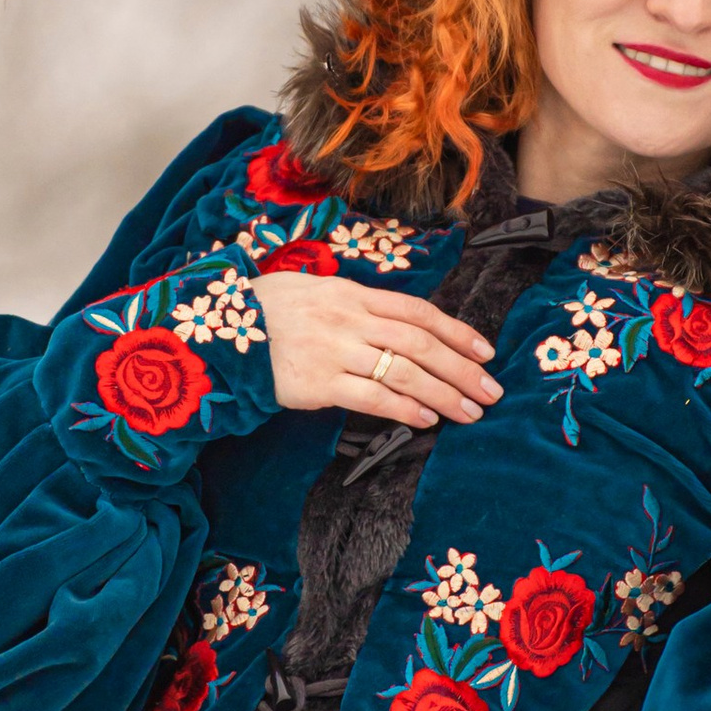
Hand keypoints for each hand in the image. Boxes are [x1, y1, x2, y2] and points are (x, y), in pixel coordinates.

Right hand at [253, 271, 501, 428]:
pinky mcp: (318, 383)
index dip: (457, 332)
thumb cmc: (270, 311)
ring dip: (444, 395)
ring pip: (404, 371)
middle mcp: (349, 319)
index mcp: (353, 293)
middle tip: (490, 392)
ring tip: (469, 413)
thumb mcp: (315, 290)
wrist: (219, 330)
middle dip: (462, 370)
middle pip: (421, 344)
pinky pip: (372, 397)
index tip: (486, 353)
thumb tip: (402, 324)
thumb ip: (359, 305)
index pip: (418, 312)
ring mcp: (335, 350)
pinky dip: (405, 408)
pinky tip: (427, 420)